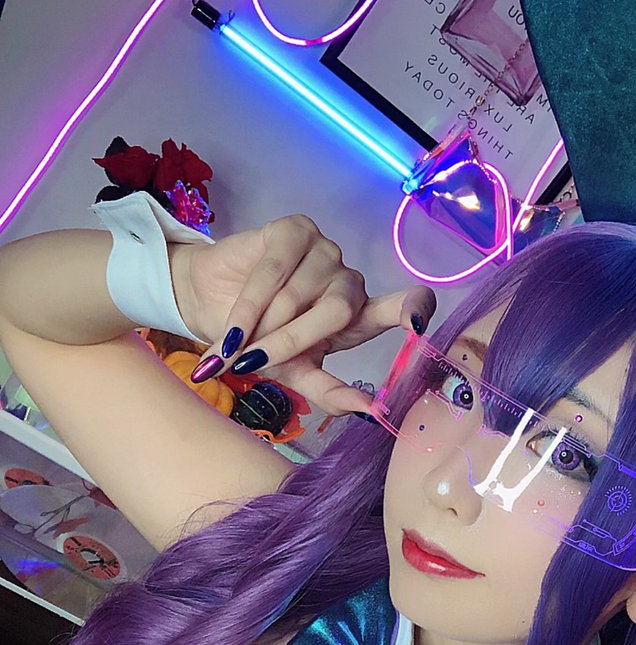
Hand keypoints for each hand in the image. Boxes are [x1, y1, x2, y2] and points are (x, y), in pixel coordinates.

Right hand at [169, 214, 436, 416]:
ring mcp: (324, 252)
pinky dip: (249, 305)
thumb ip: (331, 393)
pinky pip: (273, 271)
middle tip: (255, 360)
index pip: (400, 308)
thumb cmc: (257, 342)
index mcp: (357, 318)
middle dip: (293, 339)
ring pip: (300, 294)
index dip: (412, 309)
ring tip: (238, 342)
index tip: (417, 323)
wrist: (209, 308)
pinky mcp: (294, 230)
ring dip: (264, 325)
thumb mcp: (294, 374)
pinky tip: (232, 326)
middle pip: (339, 311)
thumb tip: (372, 414)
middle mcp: (347, 282)